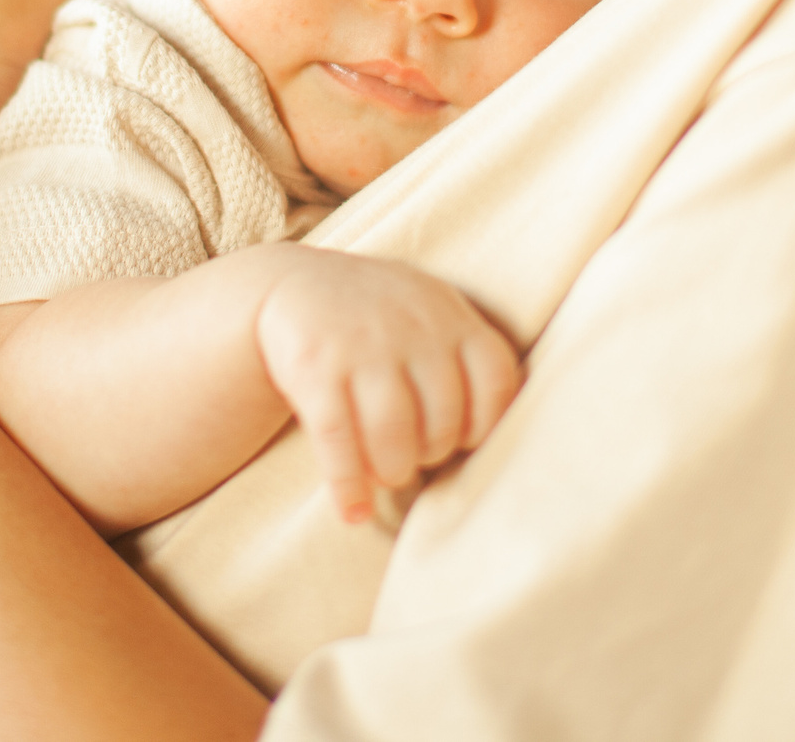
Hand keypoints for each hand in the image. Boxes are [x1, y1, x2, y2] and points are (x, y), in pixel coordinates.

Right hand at [253, 250, 523, 525]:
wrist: (294, 284)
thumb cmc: (380, 315)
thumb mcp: (430, 312)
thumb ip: (466, 356)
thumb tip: (500, 437)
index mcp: (450, 315)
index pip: (495, 381)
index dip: (486, 426)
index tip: (465, 441)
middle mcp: (412, 327)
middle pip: (443, 421)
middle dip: (431, 454)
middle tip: (414, 457)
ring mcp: (362, 345)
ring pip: (393, 437)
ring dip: (392, 471)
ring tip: (386, 474)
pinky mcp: (314, 366)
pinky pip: (338, 440)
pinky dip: (348, 486)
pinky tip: (353, 510)